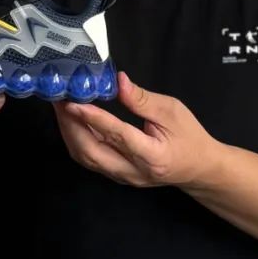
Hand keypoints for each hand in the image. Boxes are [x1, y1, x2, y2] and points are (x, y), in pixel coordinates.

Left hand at [53, 71, 222, 188]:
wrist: (198, 168)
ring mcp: (122, 177)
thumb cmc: (189, 137)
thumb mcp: (172, 111)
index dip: (94, 119)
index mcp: (152, 156)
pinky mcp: (116, 174)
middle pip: (92, 152)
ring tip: (60, 107)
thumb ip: (143, 99)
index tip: (74, 103)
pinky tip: (72, 120)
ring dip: (69, 132)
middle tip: (59, 100)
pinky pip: (90, 158)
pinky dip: (77, 139)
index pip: (117, 136)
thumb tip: (118, 81)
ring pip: (87, 158)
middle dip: (71, 126)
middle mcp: (133, 172)